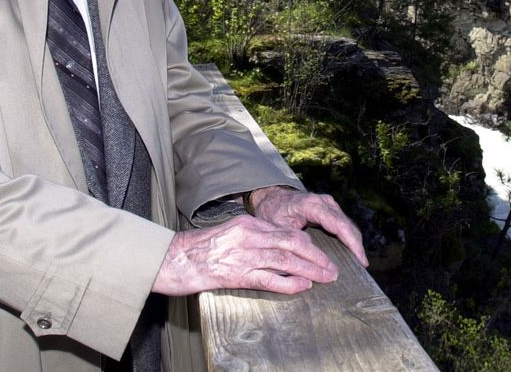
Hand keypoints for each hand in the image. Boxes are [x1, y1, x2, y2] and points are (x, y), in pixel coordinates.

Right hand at [152, 214, 338, 296]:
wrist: (178, 259)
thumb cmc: (201, 248)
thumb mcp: (231, 231)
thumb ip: (253, 235)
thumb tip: (277, 244)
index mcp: (248, 223)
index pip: (286, 232)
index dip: (308, 243)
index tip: (321, 253)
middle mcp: (250, 237)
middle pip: (292, 244)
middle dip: (316, 256)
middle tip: (332, 267)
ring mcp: (245, 255)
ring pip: (286, 260)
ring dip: (310, 270)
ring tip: (327, 277)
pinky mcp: (239, 275)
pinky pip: (270, 279)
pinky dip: (290, 283)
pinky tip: (304, 285)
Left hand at [248, 187, 368, 267]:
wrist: (270, 197)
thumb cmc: (272, 212)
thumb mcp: (277, 228)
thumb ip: (291, 243)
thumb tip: (304, 263)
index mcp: (312, 205)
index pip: (338, 224)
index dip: (352, 243)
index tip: (360, 259)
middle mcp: (324, 202)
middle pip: (347, 225)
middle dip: (356, 246)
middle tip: (362, 266)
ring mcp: (329, 204)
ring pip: (347, 225)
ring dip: (354, 242)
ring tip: (359, 263)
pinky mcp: (330, 209)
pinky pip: (343, 224)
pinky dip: (348, 238)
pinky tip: (351, 253)